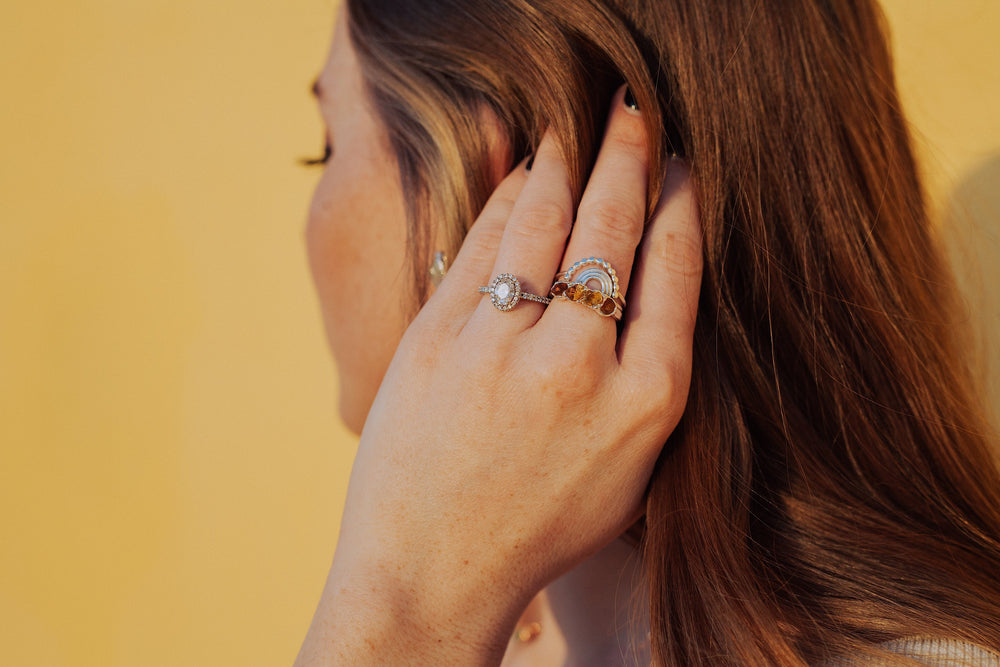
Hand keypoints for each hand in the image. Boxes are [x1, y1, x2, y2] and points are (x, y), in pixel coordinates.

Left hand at [297, 86, 701, 664]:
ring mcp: (502, 345)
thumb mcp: (631, 466)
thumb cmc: (540, 523)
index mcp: (646, 399)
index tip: (683, 166)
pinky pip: (481, 243)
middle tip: (635, 116)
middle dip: (630, 157)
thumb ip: (650, 375)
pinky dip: (504, 199)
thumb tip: (653, 278)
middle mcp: (580, 363)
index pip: (675, 267)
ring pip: (542, 220)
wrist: (434, 567)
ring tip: (576, 130)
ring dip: (563, 162)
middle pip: (612, 228)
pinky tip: (520, 175)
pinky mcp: (437, 336)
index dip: (682, 202)